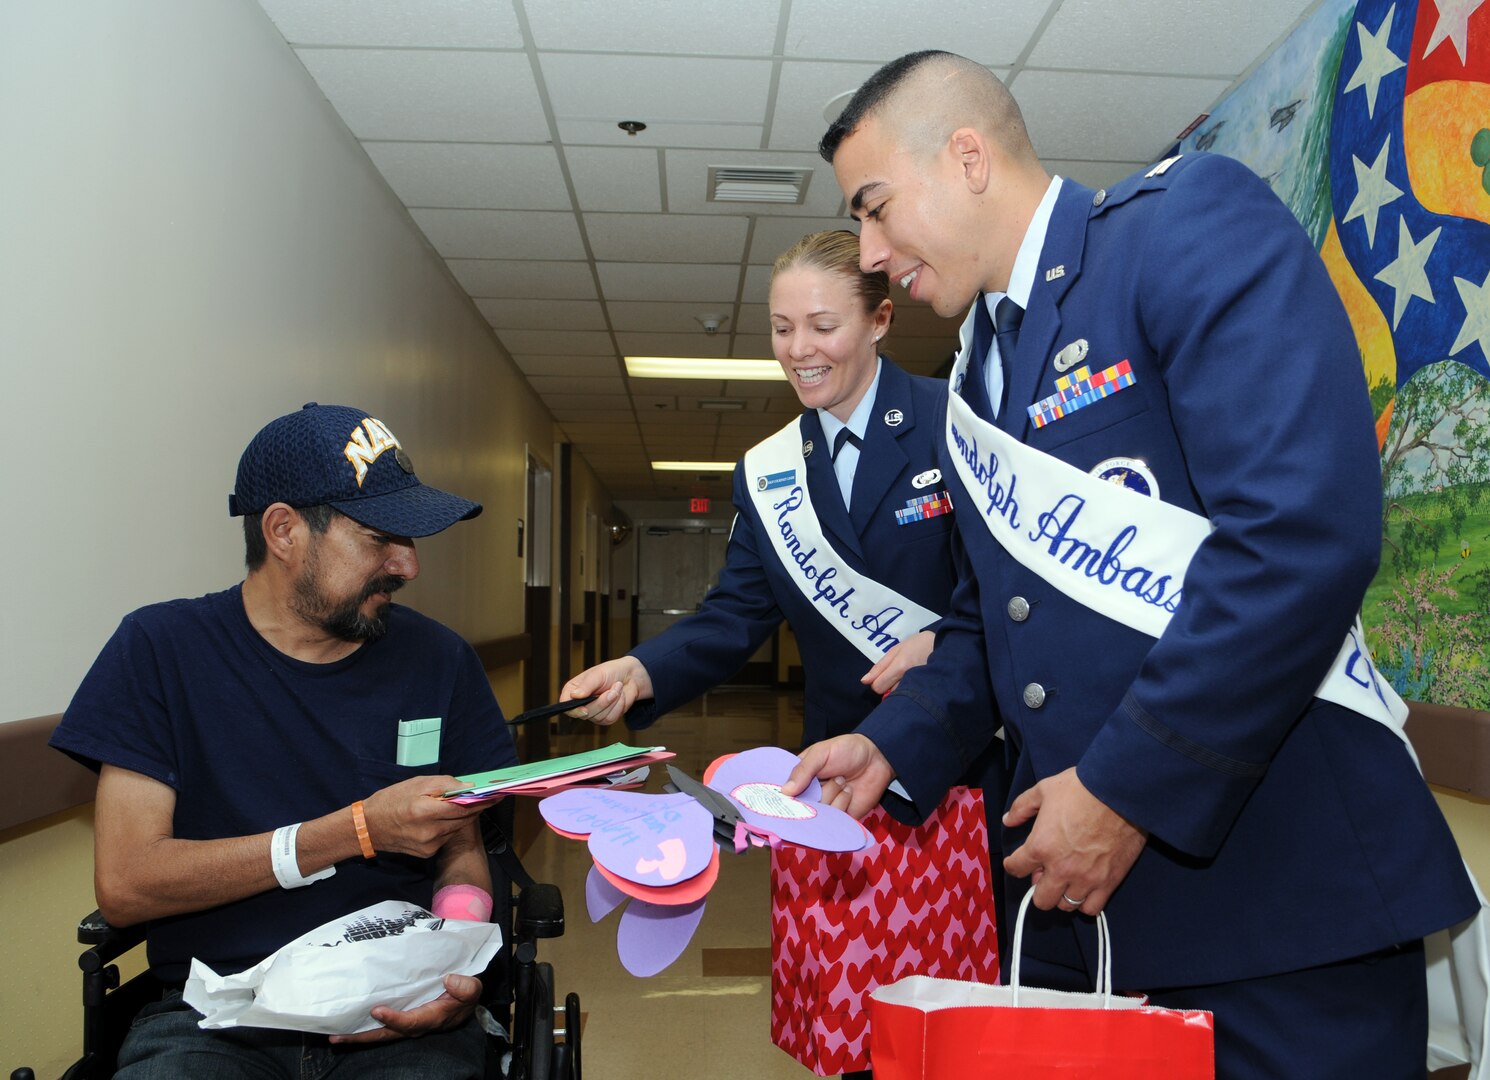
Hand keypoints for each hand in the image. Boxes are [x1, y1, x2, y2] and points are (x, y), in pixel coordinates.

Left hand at [329, 973, 481, 1043]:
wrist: (465, 999)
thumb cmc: (465, 993)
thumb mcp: (473, 989)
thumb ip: (465, 987)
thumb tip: (448, 981)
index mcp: (432, 1018)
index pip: (410, 1023)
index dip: (394, 1019)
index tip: (377, 1010)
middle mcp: (416, 1025)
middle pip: (387, 1034)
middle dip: (363, 1037)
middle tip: (338, 1036)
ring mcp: (407, 1024)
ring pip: (381, 1033)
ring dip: (358, 1035)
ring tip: (335, 1035)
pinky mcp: (402, 1019)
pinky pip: (382, 1026)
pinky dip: (365, 1027)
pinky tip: (348, 1025)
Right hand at [361, 776, 486, 859]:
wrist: (367, 828)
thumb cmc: (390, 800)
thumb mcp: (416, 784)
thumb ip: (444, 784)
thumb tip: (468, 788)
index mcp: (424, 811)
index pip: (462, 807)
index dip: (481, 800)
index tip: (496, 794)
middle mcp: (429, 832)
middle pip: (463, 819)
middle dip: (476, 807)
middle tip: (486, 797)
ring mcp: (429, 845)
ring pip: (456, 828)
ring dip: (463, 817)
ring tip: (465, 804)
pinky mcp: (427, 854)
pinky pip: (446, 836)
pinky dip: (449, 826)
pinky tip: (444, 818)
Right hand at [560, 658, 653, 725]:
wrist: (630, 677)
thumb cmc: (611, 672)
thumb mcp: (598, 674)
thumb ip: (586, 685)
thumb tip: (574, 695)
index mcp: (573, 690)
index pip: (565, 704)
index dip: (572, 709)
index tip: (584, 709)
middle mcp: (581, 703)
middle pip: (584, 714)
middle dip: (601, 702)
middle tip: (612, 690)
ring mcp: (593, 713)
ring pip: (599, 717)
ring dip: (612, 702)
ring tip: (617, 688)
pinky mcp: (605, 718)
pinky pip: (610, 718)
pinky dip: (618, 706)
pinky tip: (620, 696)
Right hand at [779, 734, 894, 819]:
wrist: (877, 758)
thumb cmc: (846, 750)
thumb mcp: (820, 753)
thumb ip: (803, 770)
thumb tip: (785, 791)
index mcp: (800, 779)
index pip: (783, 795)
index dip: (780, 798)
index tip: (781, 798)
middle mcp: (809, 796)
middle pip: (799, 808)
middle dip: (812, 795)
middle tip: (824, 780)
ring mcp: (825, 808)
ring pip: (818, 814)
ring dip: (832, 795)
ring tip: (842, 780)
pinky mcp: (841, 818)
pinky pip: (834, 821)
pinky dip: (842, 804)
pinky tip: (849, 791)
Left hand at [860, 630, 934, 695]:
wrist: (945, 646)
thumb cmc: (917, 645)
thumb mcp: (896, 650)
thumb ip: (880, 667)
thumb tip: (864, 681)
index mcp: (900, 667)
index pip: (878, 687)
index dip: (877, 682)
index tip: (885, 675)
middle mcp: (909, 679)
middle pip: (887, 695)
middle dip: (888, 687)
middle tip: (897, 677)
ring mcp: (919, 687)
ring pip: (899, 697)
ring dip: (899, 691)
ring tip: (907, 679)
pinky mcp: (926, 691)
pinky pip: (910, 698)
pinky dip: (909, 693)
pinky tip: (914, 685)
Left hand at [1001, 767, 1147, 915]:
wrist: (1120, 791)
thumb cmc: (1082, 788)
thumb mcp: (1044, 789)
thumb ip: (1022, 807)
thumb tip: (1009, 820)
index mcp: (1041, 846)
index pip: (1016, 869)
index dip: (1014, 864)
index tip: (1019, 862)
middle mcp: (1061, 868)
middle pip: (1041, 899)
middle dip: (1038, 887)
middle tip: (1045, 872)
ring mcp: (1086, 878)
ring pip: (1065, 906)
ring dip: (1062, 895)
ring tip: (1067, 880)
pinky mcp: (1109, 882)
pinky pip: (1092, 908)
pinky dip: (1086, 902)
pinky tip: (1086, 888)